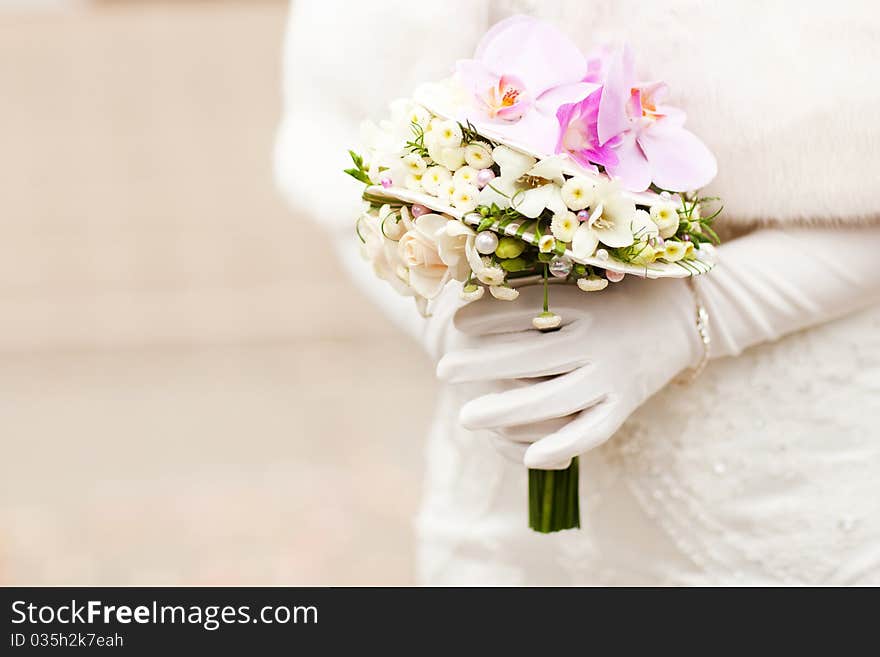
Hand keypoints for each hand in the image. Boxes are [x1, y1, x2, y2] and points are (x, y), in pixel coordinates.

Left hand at [436, 276, 701, 468]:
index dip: (489, 316)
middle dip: (485, 365)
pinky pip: (592, 431)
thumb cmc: (618, 294)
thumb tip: (483, 285)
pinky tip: (528, 459)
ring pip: (555, 399)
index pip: (529, 309)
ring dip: (508, 409)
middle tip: (443, 371)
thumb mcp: (583, 281)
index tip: (457, 323)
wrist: (681, 317)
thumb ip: (539, 287)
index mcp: (585, 305)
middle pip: (534, 357)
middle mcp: (598, 342)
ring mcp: (611, 377)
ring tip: (466, 417)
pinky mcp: (622, 405)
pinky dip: (563, 446)